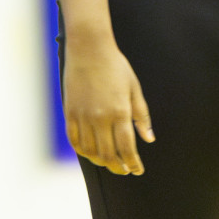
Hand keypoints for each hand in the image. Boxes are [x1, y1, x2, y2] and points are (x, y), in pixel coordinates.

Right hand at [63, 38, 154, 174]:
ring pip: (90, 151)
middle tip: (125, 170)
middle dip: (118, 167)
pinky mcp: (70, 112)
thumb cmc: (115, 66)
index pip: (127, 148)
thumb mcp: (134, 89)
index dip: (133, 163)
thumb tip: (148, 139)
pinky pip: (74, 139)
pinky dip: (82, 151)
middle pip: (108, 154)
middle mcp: (100, 117)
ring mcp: (83, 116)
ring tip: (109, 162)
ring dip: (101, 161)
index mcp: (120, 112)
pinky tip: (90, 152)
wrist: (89, 48)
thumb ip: (141, 116)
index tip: (137, 169)